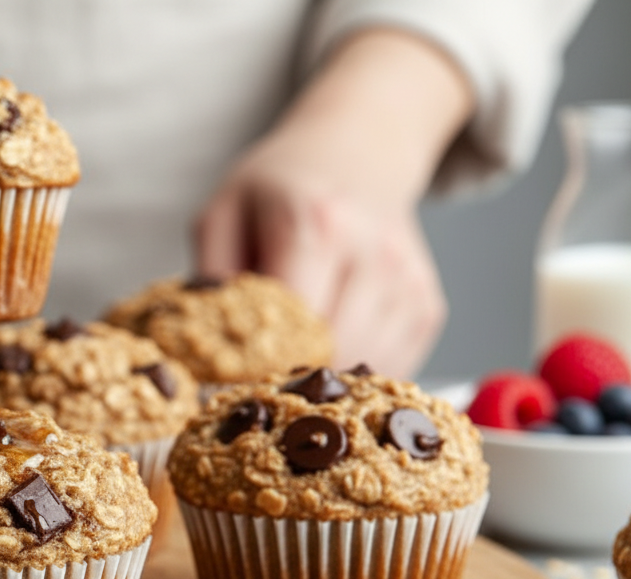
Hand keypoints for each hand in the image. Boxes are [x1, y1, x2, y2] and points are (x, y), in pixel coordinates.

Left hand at [194, 28, 473, 379]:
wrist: (358, 149)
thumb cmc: (278, 189)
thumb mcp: (222, 215)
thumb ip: (209, 282)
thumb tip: (203, 353)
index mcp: (315, 225)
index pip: (291, 324)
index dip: (257, 361)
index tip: (230, 376)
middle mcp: (371, 253)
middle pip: (331, 353)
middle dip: (290, 374)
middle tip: (259, 374)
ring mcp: (407, 282)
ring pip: (364, 367)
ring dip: (324, 375)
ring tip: (295, 353)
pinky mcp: (428, 305)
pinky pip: (391, 368)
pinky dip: (356, 370)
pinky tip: (331, 344)